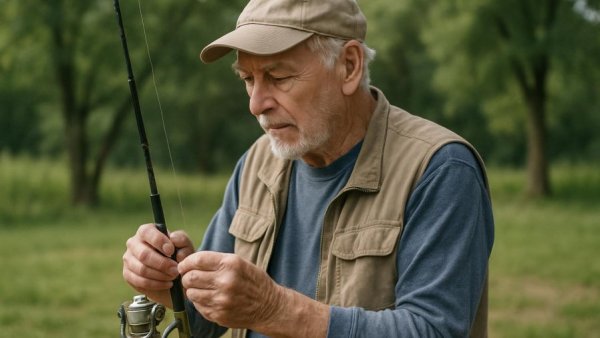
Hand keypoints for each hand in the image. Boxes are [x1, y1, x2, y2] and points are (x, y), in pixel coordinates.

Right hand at [122, 223, 194, 306]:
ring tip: (173, 277)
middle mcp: (134, 243)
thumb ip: (182, 240)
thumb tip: (173, 238)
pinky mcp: (128, 274)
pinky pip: (140, 281)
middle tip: (175, 270)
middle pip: (144, 254)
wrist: (174, 275)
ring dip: (160, 275)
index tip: (171, 251)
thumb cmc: (178, 256)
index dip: (159, 242)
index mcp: (146, 231)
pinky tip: (167, 283)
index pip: (147, 233)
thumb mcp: (185, 246)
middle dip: (162, 264)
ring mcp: (129, 259)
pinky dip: (156, 284)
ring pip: (142, 269)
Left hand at [178, 251, 328, 336]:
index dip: (186, 262)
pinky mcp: (218, 314)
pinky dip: (199, 301)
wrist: (269, 306)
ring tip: (201, 288)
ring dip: (192, 290)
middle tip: (189, 277)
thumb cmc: (254, 282)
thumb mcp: (240, 262)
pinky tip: (209, 298)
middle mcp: (225, 281)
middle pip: (190, 277)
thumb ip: (216, 261)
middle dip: (186, 276)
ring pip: (191, 293)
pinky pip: (198, 306)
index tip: (184, 265)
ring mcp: (221, 300)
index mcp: (231, 264)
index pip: (197, 260)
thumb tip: (190, 263)